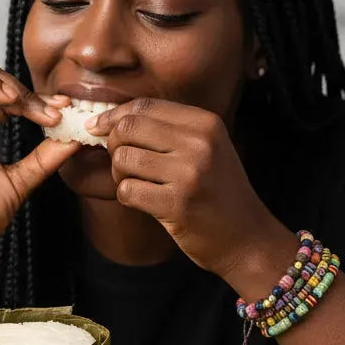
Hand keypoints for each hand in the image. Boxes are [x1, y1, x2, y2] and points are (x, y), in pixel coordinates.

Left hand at [88, 98, 294, 284]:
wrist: (247, 238)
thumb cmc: (219, 193)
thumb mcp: (207, 149)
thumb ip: (168, 131)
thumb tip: (111, 119)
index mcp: (205, 123)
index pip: (144, 105)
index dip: (113, 115)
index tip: (97, 127)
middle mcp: (199, 143)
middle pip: (128, 128)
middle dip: (113, 145)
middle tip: (122, 163)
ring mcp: (188, 173)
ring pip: (123, 159)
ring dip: (119, 175)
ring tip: (139, 185)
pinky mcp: (176, 204)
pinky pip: (127, 190)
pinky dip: (128, 197)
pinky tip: (145, 202)